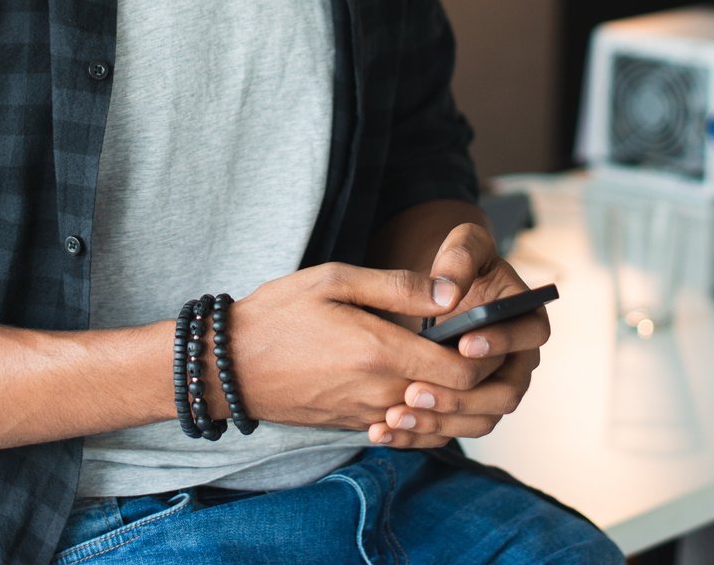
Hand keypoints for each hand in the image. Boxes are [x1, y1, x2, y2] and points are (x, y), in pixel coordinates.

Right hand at [216, 262, 493, 432]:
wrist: (228, 365)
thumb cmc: (279, 313)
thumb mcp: (334, 280)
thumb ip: (396, 286)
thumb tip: (450, 291)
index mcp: (380, 351)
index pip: (463, 373)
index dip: (485, 356)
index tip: (483, 331)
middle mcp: (380, 392)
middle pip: (459, 405)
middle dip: (482, 384)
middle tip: (484, 351)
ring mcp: (368, 416)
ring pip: (436, 424)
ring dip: (457, 405)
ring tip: (458, 370)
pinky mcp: (355, 427)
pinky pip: (407, 433)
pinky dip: (427, 418)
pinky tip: (422, 390)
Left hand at [369, 222, 546, 449]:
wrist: (441, 293)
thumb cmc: (459, 265)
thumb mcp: (463, 246)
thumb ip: (459, 259)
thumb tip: (447, 292)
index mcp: (526, 319)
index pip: (529, 336)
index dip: (502, 341)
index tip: (464, 343)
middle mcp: (518, 361)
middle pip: (506, 392)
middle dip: (462, 395)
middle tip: (417, 389)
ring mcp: (494, 389)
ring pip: (480, 420)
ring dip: (441, 421)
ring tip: (397, 413)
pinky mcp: (468, 410)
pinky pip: (452, 431)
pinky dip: (421, 433)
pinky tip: (384, 428)